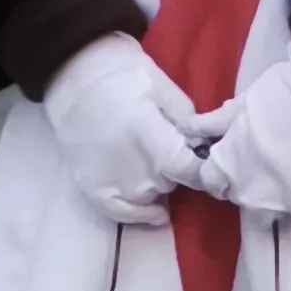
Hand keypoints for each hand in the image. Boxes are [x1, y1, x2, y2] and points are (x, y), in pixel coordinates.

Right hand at [40, 33, 209, 225]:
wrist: (75, 78)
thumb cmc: (125, 76)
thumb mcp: (165, 90)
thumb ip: (187, 122)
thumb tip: (203, 145)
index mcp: (153, 142)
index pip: (191, 172)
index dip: (207, 173)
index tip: (215, 166)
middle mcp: (134, 171)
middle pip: (174, 182)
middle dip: (180, 168)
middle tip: (175, 148)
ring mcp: (111, 184)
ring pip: (153, 195)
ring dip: (160, 182)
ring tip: (156, 161)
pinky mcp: (92, 189)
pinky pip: (123, 214)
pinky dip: (141, 214)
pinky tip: (157, 213)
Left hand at [193, 50, 290, 223]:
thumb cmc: (281, 93)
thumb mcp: (242, 103)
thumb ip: (214, 123)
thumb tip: (192, 129)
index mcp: (225, 166)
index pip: (210, 182)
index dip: (219, 171)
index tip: (233, 160)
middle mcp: (245, 190)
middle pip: (238, 198)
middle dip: (244, 184)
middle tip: (262, 161)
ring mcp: (277, 202)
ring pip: (265, 213)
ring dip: (270, 198)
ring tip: (285, 174)